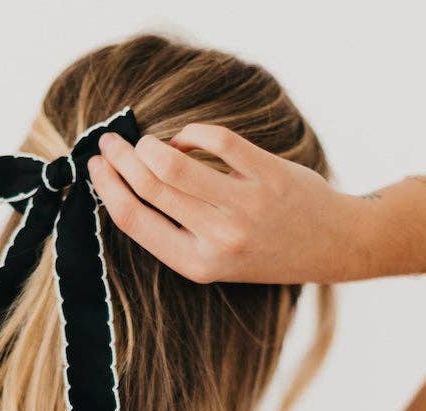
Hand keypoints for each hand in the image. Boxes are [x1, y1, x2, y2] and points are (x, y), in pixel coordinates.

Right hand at [86, 123, 364, 285]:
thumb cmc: (266, 252)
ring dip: (148, 143)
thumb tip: (131, 189)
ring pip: (173, 162)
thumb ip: (178, 232)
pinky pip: (216, 140)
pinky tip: (185, 135)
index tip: (95, 168)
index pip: (134, 221)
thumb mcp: (216, 260)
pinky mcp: (266, 175)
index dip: (107, 188)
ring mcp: (243, 206)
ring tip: (141, 139)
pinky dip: (192, 131)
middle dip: (120, 158)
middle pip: (148, 186)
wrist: (330, 246)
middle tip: (109, 143)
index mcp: (198, 264)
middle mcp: (219, 238)